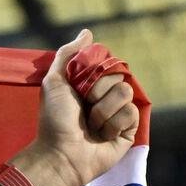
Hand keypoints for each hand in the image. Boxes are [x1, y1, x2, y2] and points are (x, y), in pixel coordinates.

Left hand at [32, 28, 139, 185]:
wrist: (59, 153)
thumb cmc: (53, 119)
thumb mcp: (54, 82)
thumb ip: (67, 55)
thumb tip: (87, 33)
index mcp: (92, 85)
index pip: (110, 65)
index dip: (96, 73)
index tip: (79, 87)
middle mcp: (108, 97)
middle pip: (120, 77)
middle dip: (97, 92)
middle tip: (84, 108)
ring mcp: (120, 114)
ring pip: (126, 93)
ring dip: (104, 110)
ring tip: (91, 125)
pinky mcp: (130, 130)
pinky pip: (132, 113)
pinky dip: (114, 123)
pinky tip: (103, 135)